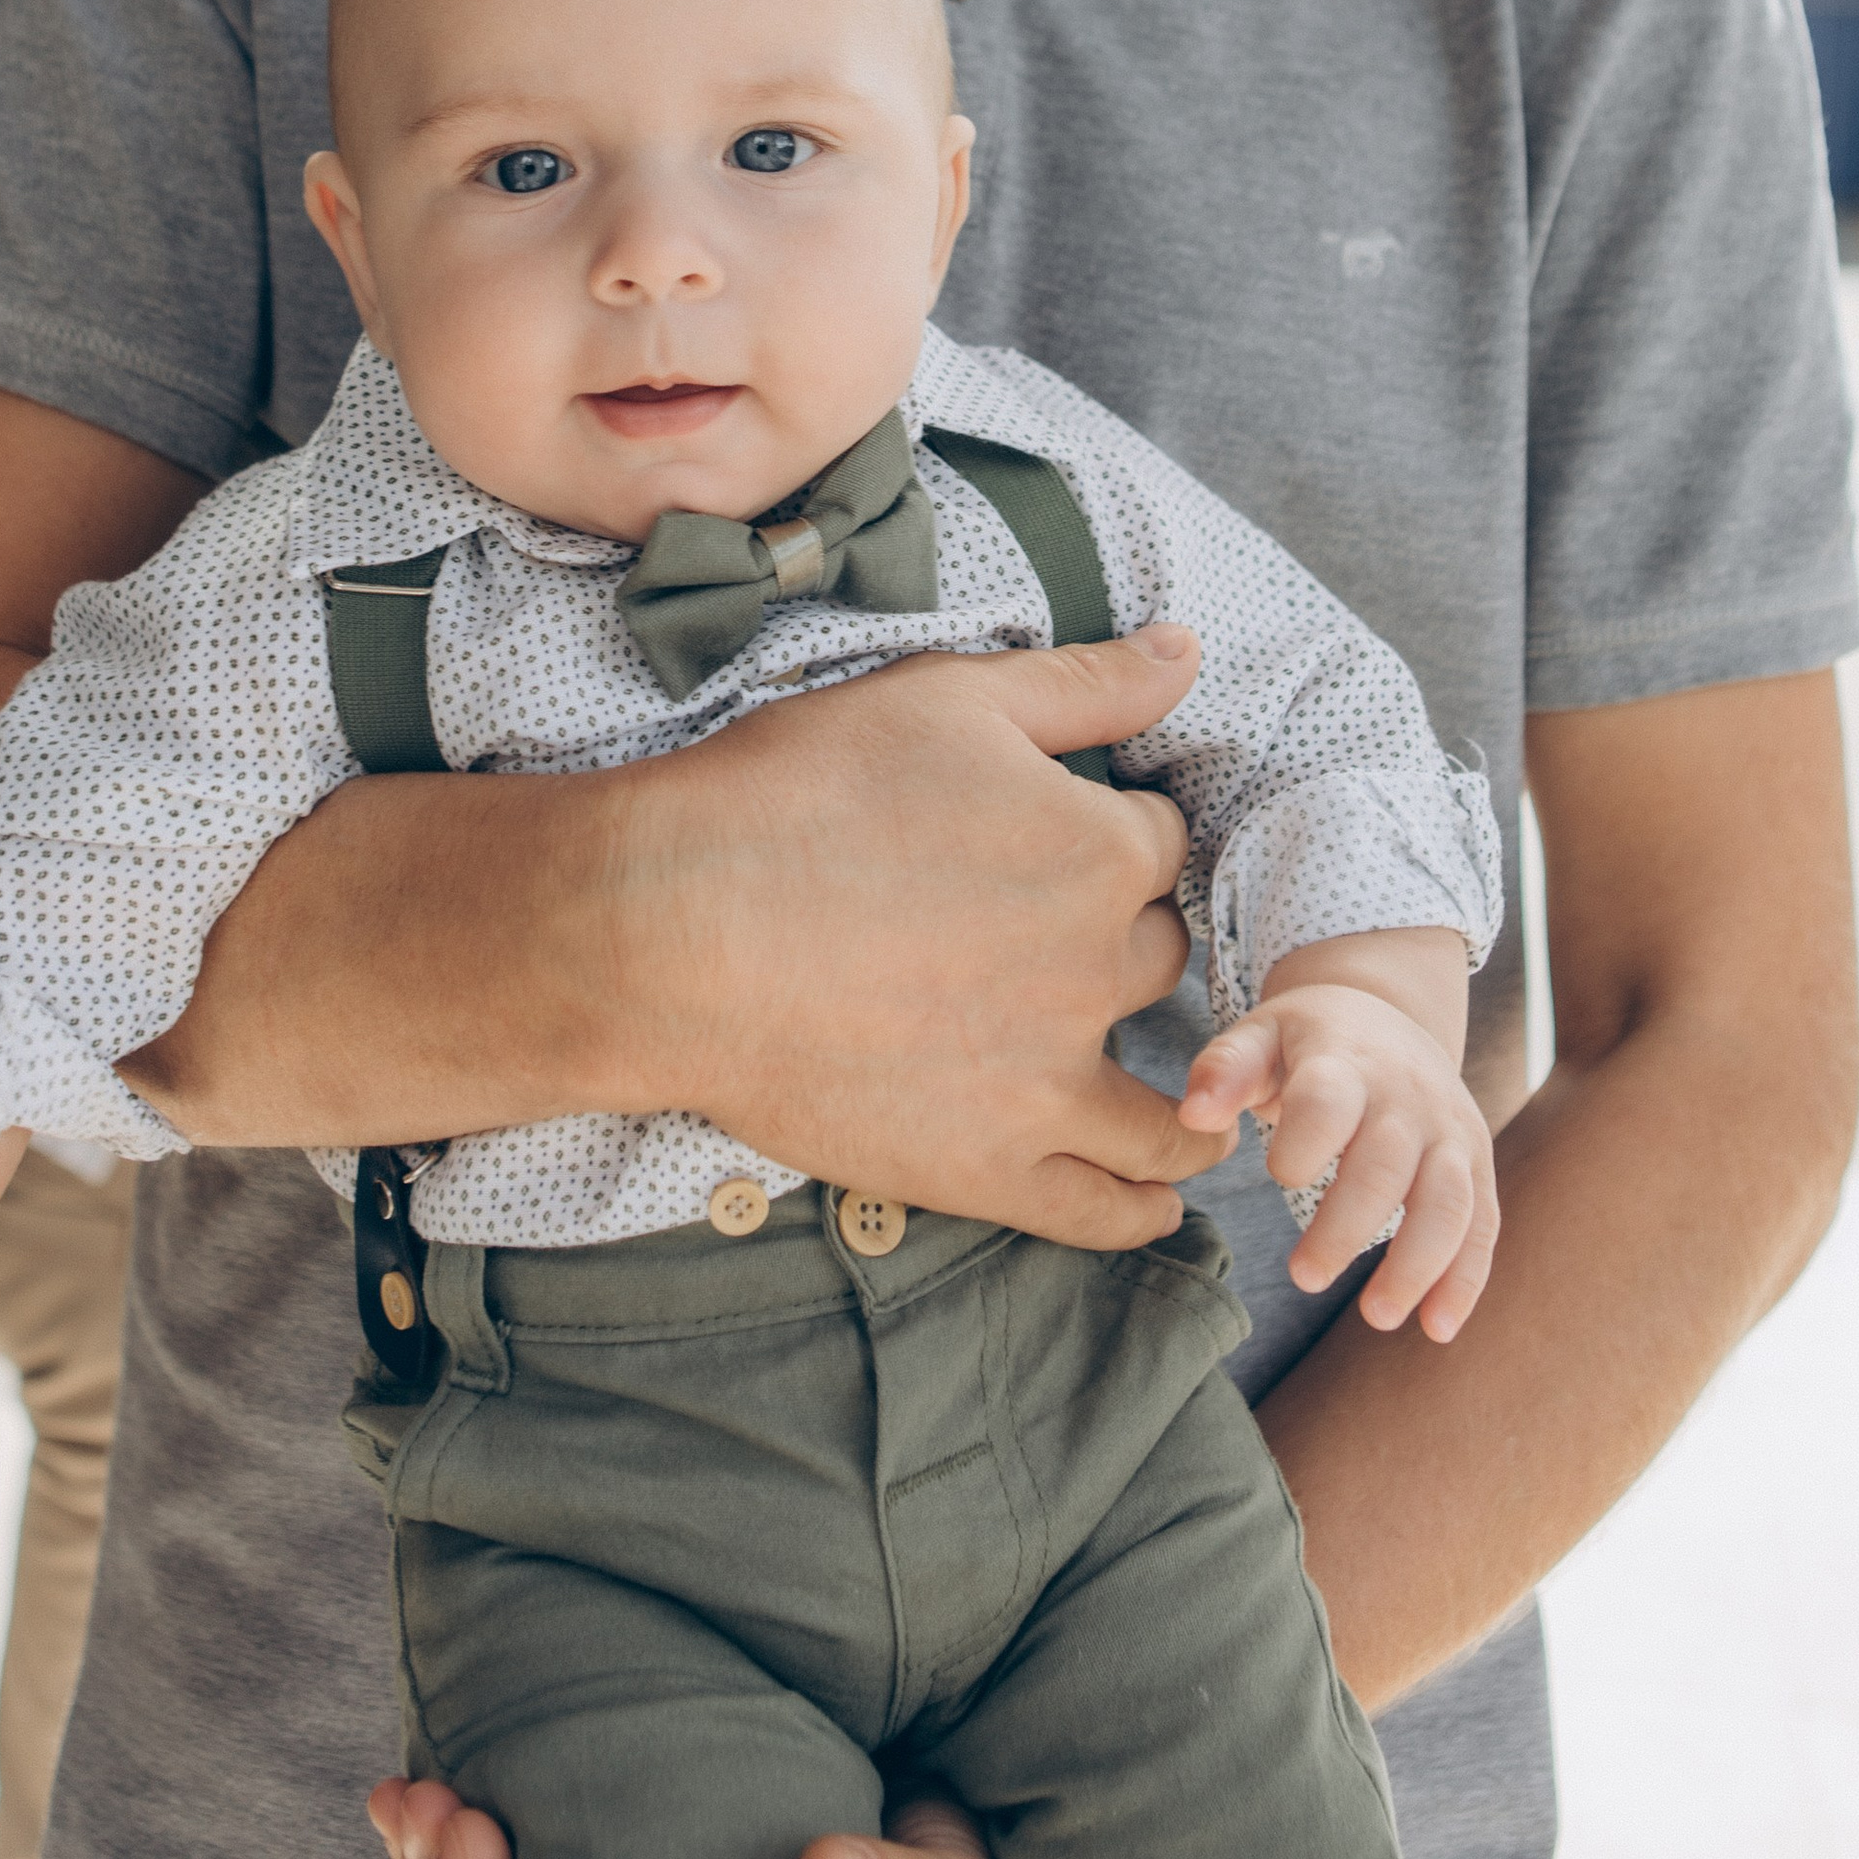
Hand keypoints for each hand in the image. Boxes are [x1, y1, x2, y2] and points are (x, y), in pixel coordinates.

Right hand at [613, 624, 1222, 1249]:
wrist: (671, 926)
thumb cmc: (798, 793)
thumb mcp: (947, 698)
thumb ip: (1084, 680)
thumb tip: (1188, 649)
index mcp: (1097, 851)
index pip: (1155, 838)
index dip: (1114, 827)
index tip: (1064, 832)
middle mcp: (1093, 971)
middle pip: (1157, 953)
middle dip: (1126, 935)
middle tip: (1060, 933)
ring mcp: (1044, 1082)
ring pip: (1163, 1101)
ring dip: (1186, 1090)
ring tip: (1181, 1093)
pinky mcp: (985, 1166)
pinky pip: (1102, 1207)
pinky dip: (1143, 1208)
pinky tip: (1155, 1205)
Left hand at [1183, 981, 1497, 1340]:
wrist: (1389, 1015)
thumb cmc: (1307, 1041)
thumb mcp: (1259, 1036)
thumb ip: (1224, 1070)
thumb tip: (1193, 1115)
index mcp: (1345, 1060)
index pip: (1329, 1101)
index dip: (1306, 1141)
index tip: (1279, 1175)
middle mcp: (1407, 1096)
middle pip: (1386, 1165)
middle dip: (1348, 1226)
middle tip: (1304, 1279)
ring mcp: (1449, 1131)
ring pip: (1448, 1201)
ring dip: (1418, 1263)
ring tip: (1376, 1317)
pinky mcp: (1475, 1163)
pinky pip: (1481, 1223)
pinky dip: (1466, 1279)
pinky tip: (1437, 1327)